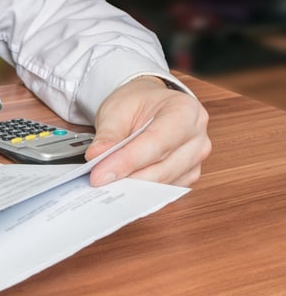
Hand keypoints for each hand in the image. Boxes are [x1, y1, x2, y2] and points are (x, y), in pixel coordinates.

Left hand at [84, 76, 210, 186]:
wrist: (150, 105)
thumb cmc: (138, 103)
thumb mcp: (117, 109)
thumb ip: (108, 135)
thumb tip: (97, 157)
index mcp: (185, 111)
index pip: (156, 143)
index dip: (126, 162)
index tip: (100, 175)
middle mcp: (196, 137)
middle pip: (161, 169)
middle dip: (126, 179)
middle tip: (97, 182)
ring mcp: (195, 159)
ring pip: (162, 183)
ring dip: (132, 188)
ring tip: (106, 185)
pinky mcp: (187, 175)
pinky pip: (163, 191)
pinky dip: (140, 192)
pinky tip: (121, 187)